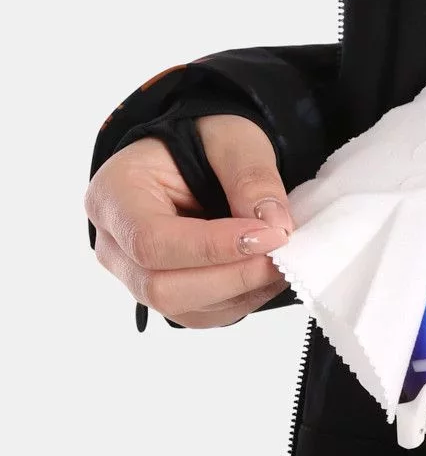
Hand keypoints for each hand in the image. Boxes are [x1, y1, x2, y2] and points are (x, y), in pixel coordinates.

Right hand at [85, 114, 292, 327]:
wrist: (201, 157)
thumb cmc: (204, 141)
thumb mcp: (232, 140)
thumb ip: (252, 177)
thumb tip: (275, 225)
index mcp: (113, 195)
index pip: (151, 241)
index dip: (213, 247)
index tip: (270, 236)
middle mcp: (114, 244)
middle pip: (162, 287)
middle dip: (232, 277)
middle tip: (282, 254)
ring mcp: (136, 277)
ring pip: (186, 309)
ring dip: (243, 291)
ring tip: (281, 259)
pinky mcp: (169, 297)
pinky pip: (205, 315)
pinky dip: (244, 299)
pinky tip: (267, 273)